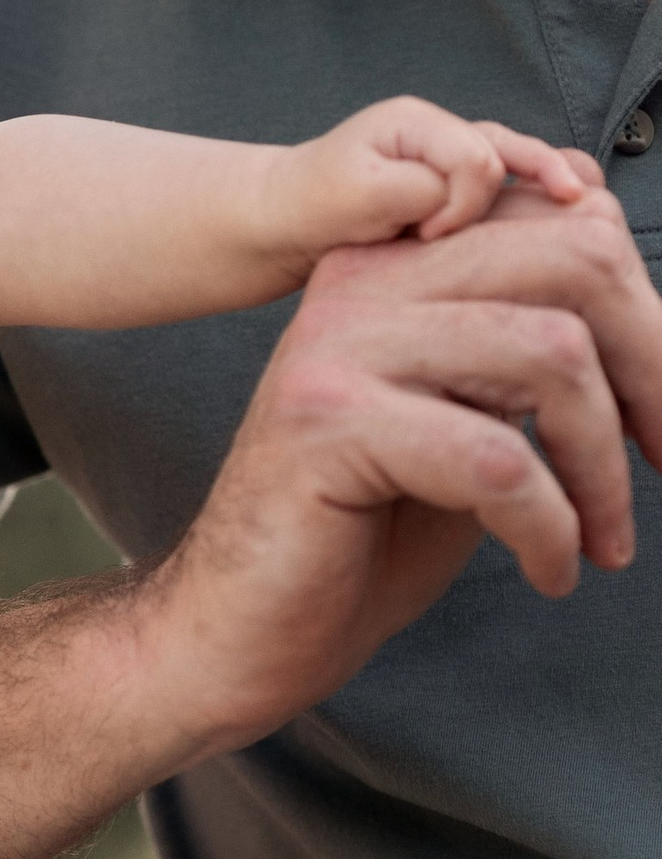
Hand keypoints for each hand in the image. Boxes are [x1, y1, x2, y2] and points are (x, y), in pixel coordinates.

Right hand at [134, 192, 661, 752]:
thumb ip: (528, 358)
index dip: (646, 315)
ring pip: (550, 355)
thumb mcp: (468, 424)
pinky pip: (498, 460)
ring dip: (604, 466)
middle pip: (572, 264)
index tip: (660, 412)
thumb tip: (640, 304)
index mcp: (397, 267)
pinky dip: (551, 527)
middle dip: (653, 368)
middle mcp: (363, 283)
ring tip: (604, 537)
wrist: (238, 631)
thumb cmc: (358, 537)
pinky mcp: (329, 425)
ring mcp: (340, 346)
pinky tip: (551, 570)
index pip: (563, 227)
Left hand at [272, 100, 599, 264]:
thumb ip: (425, 190)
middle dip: (490, 206)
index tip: (423, 237)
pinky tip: (564, 208)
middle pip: (510, 158)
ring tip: (577, 206)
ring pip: (520, 166)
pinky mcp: (454, 186)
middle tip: (440, 239)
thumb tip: (472, 203)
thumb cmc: (315, 205)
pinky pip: (510, 186)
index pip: (478, 159)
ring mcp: (451, 156)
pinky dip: (532, 198)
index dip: (462, 205)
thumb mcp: (364, 195)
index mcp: (418, 121)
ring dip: (532, 197)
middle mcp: (442, 131)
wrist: (286, 223)